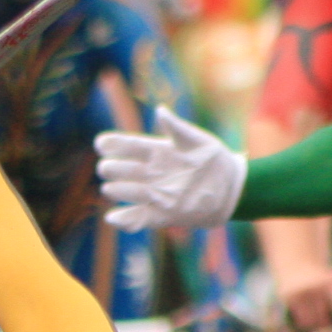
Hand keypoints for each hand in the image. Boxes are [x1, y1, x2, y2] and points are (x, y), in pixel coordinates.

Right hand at [97, 107, 247, 232]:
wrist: (231, 190)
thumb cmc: (215, 160)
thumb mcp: (199, 141)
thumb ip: (178, 128)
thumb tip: (160, 111)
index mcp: (156, 151)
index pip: (127, 145)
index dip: (112, 144)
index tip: (101, 143)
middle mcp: (150, 173)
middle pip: (119, 169)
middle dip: (110, 168)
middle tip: (108, 168)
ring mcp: (153, 194)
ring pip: (123, 191)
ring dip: (116, 190)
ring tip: (111, 188)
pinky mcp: (159, 214)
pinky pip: (136, 219)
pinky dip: (123, 220)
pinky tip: (113, 218)